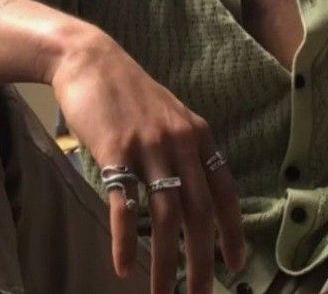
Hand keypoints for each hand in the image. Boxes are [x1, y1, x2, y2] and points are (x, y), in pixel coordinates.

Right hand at [49, 29, 245, 293]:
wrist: (92, 60)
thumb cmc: (129, 93)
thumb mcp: (169, 115)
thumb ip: (185, 149)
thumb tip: (197, 192)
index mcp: (198, 134)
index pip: (224, 190)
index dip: (232, 229)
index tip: (236, 264)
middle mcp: (180, 141)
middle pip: (199, 211)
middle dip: (202, 259)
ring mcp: (149, 146)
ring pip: (165, 215)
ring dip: (165, 261)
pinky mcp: (116, 151)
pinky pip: (124, 204)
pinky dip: (125, 240)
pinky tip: (124, 268)